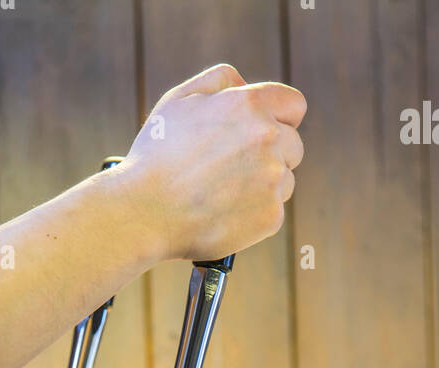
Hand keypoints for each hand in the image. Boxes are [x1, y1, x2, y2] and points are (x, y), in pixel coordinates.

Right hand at [121, 63, 305, 260]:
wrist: (144, 213)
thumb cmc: (156, 156)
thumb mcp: (180, 99)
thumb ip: (220, 80)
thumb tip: (246, 85)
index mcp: (249, 104)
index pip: (295, 106)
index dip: (279, 119)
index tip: (265, 133)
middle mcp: (268, 138)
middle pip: (293, 146)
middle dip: (271, 155)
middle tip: (233, 170)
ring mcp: (272, 180)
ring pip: (285, 181)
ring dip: (263, 186)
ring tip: (223, 193)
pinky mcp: (270, 217)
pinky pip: (273, 212)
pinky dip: (253, 215)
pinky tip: (224, 212)